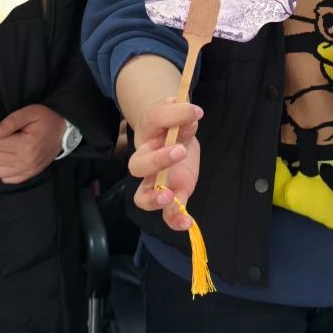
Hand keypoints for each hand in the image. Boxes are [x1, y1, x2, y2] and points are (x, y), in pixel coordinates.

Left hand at [0, 104, 66, 183]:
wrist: (63, 132)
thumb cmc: (46, 120)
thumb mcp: (30, 112)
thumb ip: (11, 121)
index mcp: (26, 145)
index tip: (8, 130)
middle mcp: (26, 161)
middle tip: (8, 138)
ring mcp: (27, 171)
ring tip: (8, 149)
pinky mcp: (28, 175)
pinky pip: (6, 179)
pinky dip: (5, 169)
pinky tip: (11, 159)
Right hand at [129, 97, 202, 231]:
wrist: (177, 138)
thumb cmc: (175, 127)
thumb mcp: (181, 117)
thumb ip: (183, 115)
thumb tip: (192, 111)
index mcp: (146, 135)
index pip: (152, 122)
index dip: (171, 115)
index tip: (195, 112)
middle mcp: (146, 161)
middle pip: (138, 165)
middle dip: (157, 160)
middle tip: (179, 151)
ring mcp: (157, 182)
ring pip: (142, 196)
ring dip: (153, 199)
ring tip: (168, 197)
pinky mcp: (173, 194)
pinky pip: (167, 213)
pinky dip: (175, 219)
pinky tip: (187, 221)